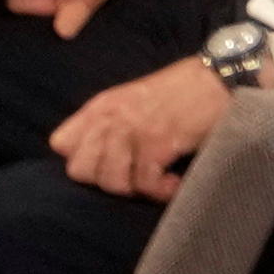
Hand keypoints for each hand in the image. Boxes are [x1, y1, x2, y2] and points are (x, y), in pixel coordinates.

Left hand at [51, 56, 230, 199]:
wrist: (213, 81)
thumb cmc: (176, 93)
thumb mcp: (129, 100)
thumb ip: (106, 123)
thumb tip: (92, 155)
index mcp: (99, 107)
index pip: (60, 143)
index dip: (82, 160)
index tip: (106, 163)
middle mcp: (109, 118)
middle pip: (80, 170)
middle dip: (105, 180)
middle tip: (132, 176)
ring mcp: (132, 131)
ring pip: (111, 181)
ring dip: (135, 188)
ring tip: (155, 180)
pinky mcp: (159, 144)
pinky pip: (146, 184)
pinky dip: (161, 191)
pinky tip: (173, 182)